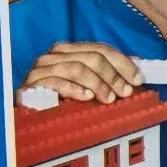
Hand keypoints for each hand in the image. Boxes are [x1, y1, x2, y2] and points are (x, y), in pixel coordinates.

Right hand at [17, 42, 141, 103]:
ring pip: (76, 68)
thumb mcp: (88, 84)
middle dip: (113, 75)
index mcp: (69, 50)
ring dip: (97, 83)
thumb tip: (138, 64)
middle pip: (92, 57)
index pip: (101, 49)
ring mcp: (40, 69)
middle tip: (125, 92)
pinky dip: (74, 89)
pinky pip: (55, 82)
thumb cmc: (62, 99)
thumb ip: (108, 73)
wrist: (28, 117)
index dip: (123, 63)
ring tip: (109, 98)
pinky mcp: (30, 85)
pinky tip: (86, 97)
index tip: (138, 79)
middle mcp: (54, 55)